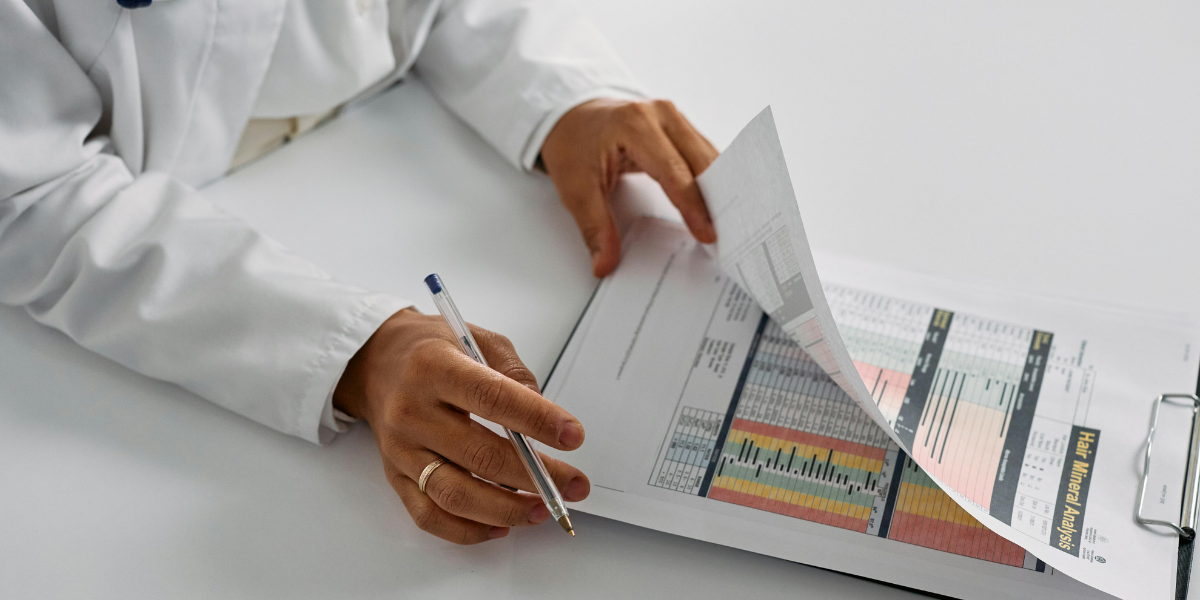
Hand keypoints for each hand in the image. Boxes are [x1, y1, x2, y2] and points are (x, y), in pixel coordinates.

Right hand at [334, 309, 589, 543]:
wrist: (375, 362)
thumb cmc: (432, 350)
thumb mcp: (477, 338)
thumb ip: (513, 373)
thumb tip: (544, 419)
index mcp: (434, 367)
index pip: (493, 398)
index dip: (537, 420)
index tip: (573, 436)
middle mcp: (412, 411)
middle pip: (479, 455)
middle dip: (536, 476)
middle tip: (574, 484)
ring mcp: (401, 449)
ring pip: (455, 494)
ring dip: (506, 509)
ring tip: (542, 509)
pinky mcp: (395, 476)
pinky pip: (429, 515)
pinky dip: (468, 530)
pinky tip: (501, 526)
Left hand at [540, 98, 718, 277]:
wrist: (570, 116)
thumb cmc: (573, 145)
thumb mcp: (575, 189)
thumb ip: (595, 228)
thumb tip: (604, 264)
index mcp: (634, 124)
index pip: (674, 171)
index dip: (694, 206)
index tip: (707, 233)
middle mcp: (660, 114)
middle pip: (701, 161)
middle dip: (717, 199)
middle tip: (729, 234)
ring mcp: (673, 116)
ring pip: (709, 156)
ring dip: (722, 189)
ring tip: (732, 223)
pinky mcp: (680, 125)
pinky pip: (705, 153)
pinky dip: (715, 179)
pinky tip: (722, 203)